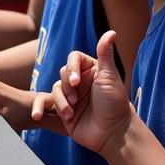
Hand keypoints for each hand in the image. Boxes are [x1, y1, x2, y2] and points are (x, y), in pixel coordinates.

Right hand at [50, 30, 132, 154]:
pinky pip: (49, 102)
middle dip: (67, 86)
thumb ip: (105, 53)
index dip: (72, 68)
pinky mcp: (64, 110)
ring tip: (72, 112)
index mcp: (91, 70)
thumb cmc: (115, 103)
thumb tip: (111, 31)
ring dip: (62, 100)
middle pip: (62, 72)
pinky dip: (50, 108)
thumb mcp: (109, 77)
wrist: (112, 133)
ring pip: (56, 88)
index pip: (73, 58)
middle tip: (77, 99)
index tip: (76, 82)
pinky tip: (53, 116)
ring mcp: (71, 96)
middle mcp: (80, 81)